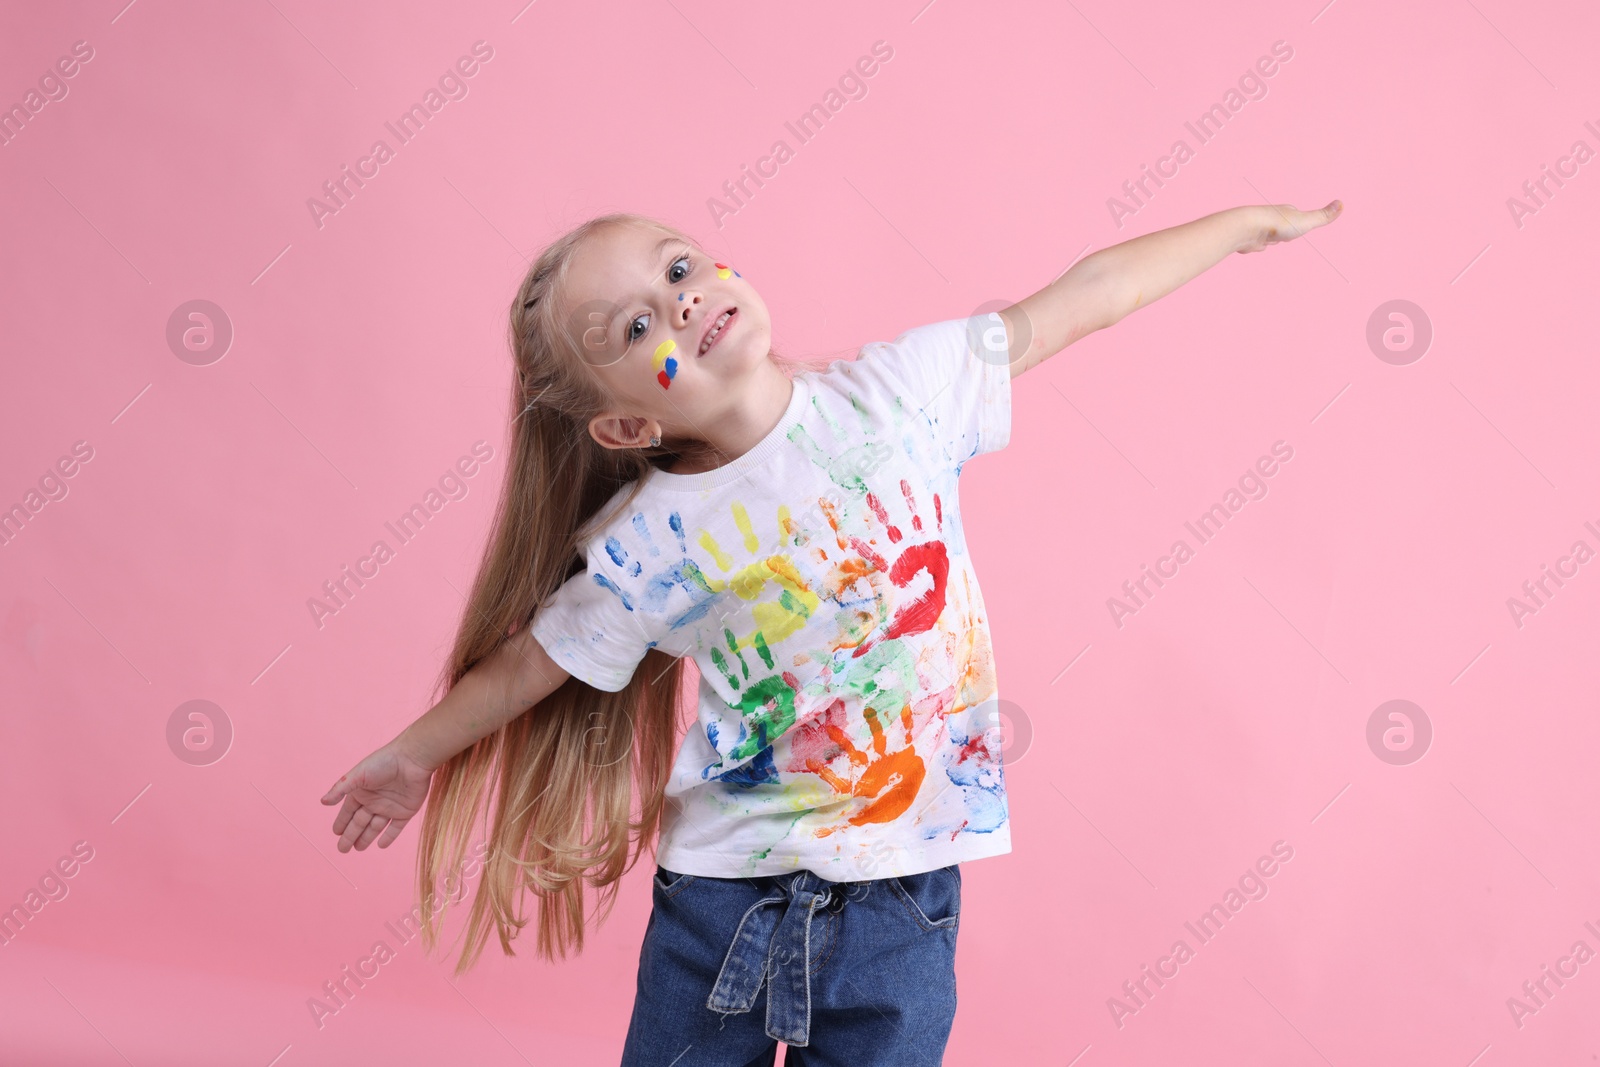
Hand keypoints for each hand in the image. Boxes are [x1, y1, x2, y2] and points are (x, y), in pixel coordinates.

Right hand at [321, 738, 436, 852]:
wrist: (413, 759)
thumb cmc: (384, 763)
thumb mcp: (358, 775)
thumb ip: (340, 789)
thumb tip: (323, 802)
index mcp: (362, 792)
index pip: (348, 811)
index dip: (342, 822)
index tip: (335, 833)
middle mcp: (375, 800)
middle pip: (359, 822)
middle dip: (350, 835)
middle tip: (342, 849)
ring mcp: (390, 807)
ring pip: (375, 827)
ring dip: (366, 838)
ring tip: (357, 849)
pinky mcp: (406, 811)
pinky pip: (395, 828)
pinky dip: (388, 837)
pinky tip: (381, 845)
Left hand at [1236, 200, 1342, 253]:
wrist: (1247, 228)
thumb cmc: (1277, 225)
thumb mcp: (1305, 221)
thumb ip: (1322, 216)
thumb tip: (1341, 203)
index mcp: (1287, 212)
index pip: (1296, 217)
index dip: (1300, 223)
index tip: (1302, 224)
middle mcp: (1273, 218)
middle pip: (1282, 226)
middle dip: (1284, 231)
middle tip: (1286, 233)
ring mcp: (1260, 228)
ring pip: (1268, 235)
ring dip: (1270, 238)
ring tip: (1271, 240)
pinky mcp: (1249, 238)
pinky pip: (1255, 242)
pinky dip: (1257, 245)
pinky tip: (1257, 246)